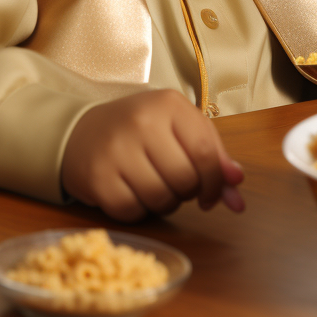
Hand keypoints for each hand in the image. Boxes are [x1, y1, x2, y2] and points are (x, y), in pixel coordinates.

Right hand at [60, 90, 244, 221]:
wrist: (79, 132)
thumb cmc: (139, 130)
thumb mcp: (178, 128)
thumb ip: (213, 154)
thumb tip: (237, 185)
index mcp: (168, 104)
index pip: (205, 152)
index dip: (215, 182)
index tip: (212, 194)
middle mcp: (142, 122)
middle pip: (185, 180)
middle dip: (188, 192)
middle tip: (175, 184)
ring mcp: (117, 149)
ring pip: (161, 199)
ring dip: (165, 203)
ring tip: (154, 186)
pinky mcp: (97, 177)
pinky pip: (133, 212)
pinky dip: (138, 211)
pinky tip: (132, 193)